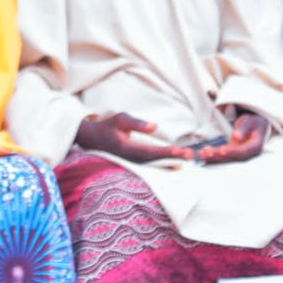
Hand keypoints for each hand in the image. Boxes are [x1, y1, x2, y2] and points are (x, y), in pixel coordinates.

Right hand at [76, 113, 190, 164]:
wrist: (93, 139)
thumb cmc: (108, 127)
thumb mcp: (120, 119)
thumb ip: (136, 122)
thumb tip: (154, 126)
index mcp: (127, 149)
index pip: (149, 151)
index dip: (164, 151)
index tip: (178, 150)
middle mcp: (131, 159)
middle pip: (155, 160)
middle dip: (173, 157)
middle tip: (189, 155)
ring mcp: (133, 162)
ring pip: (155, 163)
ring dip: (171, 160)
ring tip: (188, 157)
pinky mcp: (135, 162)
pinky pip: (152, 163)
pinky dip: (165, 161)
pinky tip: (176, 159)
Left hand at [197, 112, 267, 164]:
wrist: (256, 125)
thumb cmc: (253, 122)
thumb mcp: (251, 121)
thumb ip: (244, 128)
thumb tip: (237, 137)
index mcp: (255, 147)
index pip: (243, 152)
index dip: (232, 152)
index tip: (222, 150)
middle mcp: (246, 154)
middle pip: (232, 157)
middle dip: (218, 156)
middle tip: (206, 153)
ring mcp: (238, 155)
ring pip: (225, 158)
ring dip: (213, 157)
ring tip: (201, 154)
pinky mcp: (231, 153)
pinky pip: (222, 155)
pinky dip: (212, 155)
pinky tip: (203, 155)